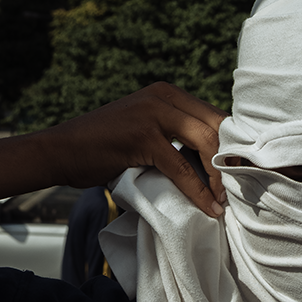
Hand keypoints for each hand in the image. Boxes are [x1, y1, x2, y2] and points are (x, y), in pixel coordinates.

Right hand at [0, 83, 228, 216]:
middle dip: (231, 159)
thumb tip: (216, 155)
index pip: (215, 115)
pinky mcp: (143, 137)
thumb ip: (175, 132)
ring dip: (218, 177)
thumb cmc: (103, 146)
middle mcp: (164, 97)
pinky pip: (181, 167)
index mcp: (169, 93)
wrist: (58, 151)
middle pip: (216, 127)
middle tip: (241, 187)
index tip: (243, 170)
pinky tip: (208, 207)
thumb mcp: (145, 129)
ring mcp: (153, 114)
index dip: (233, 144)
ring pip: (204, 145)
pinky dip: (197, 190)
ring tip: (225, 201)